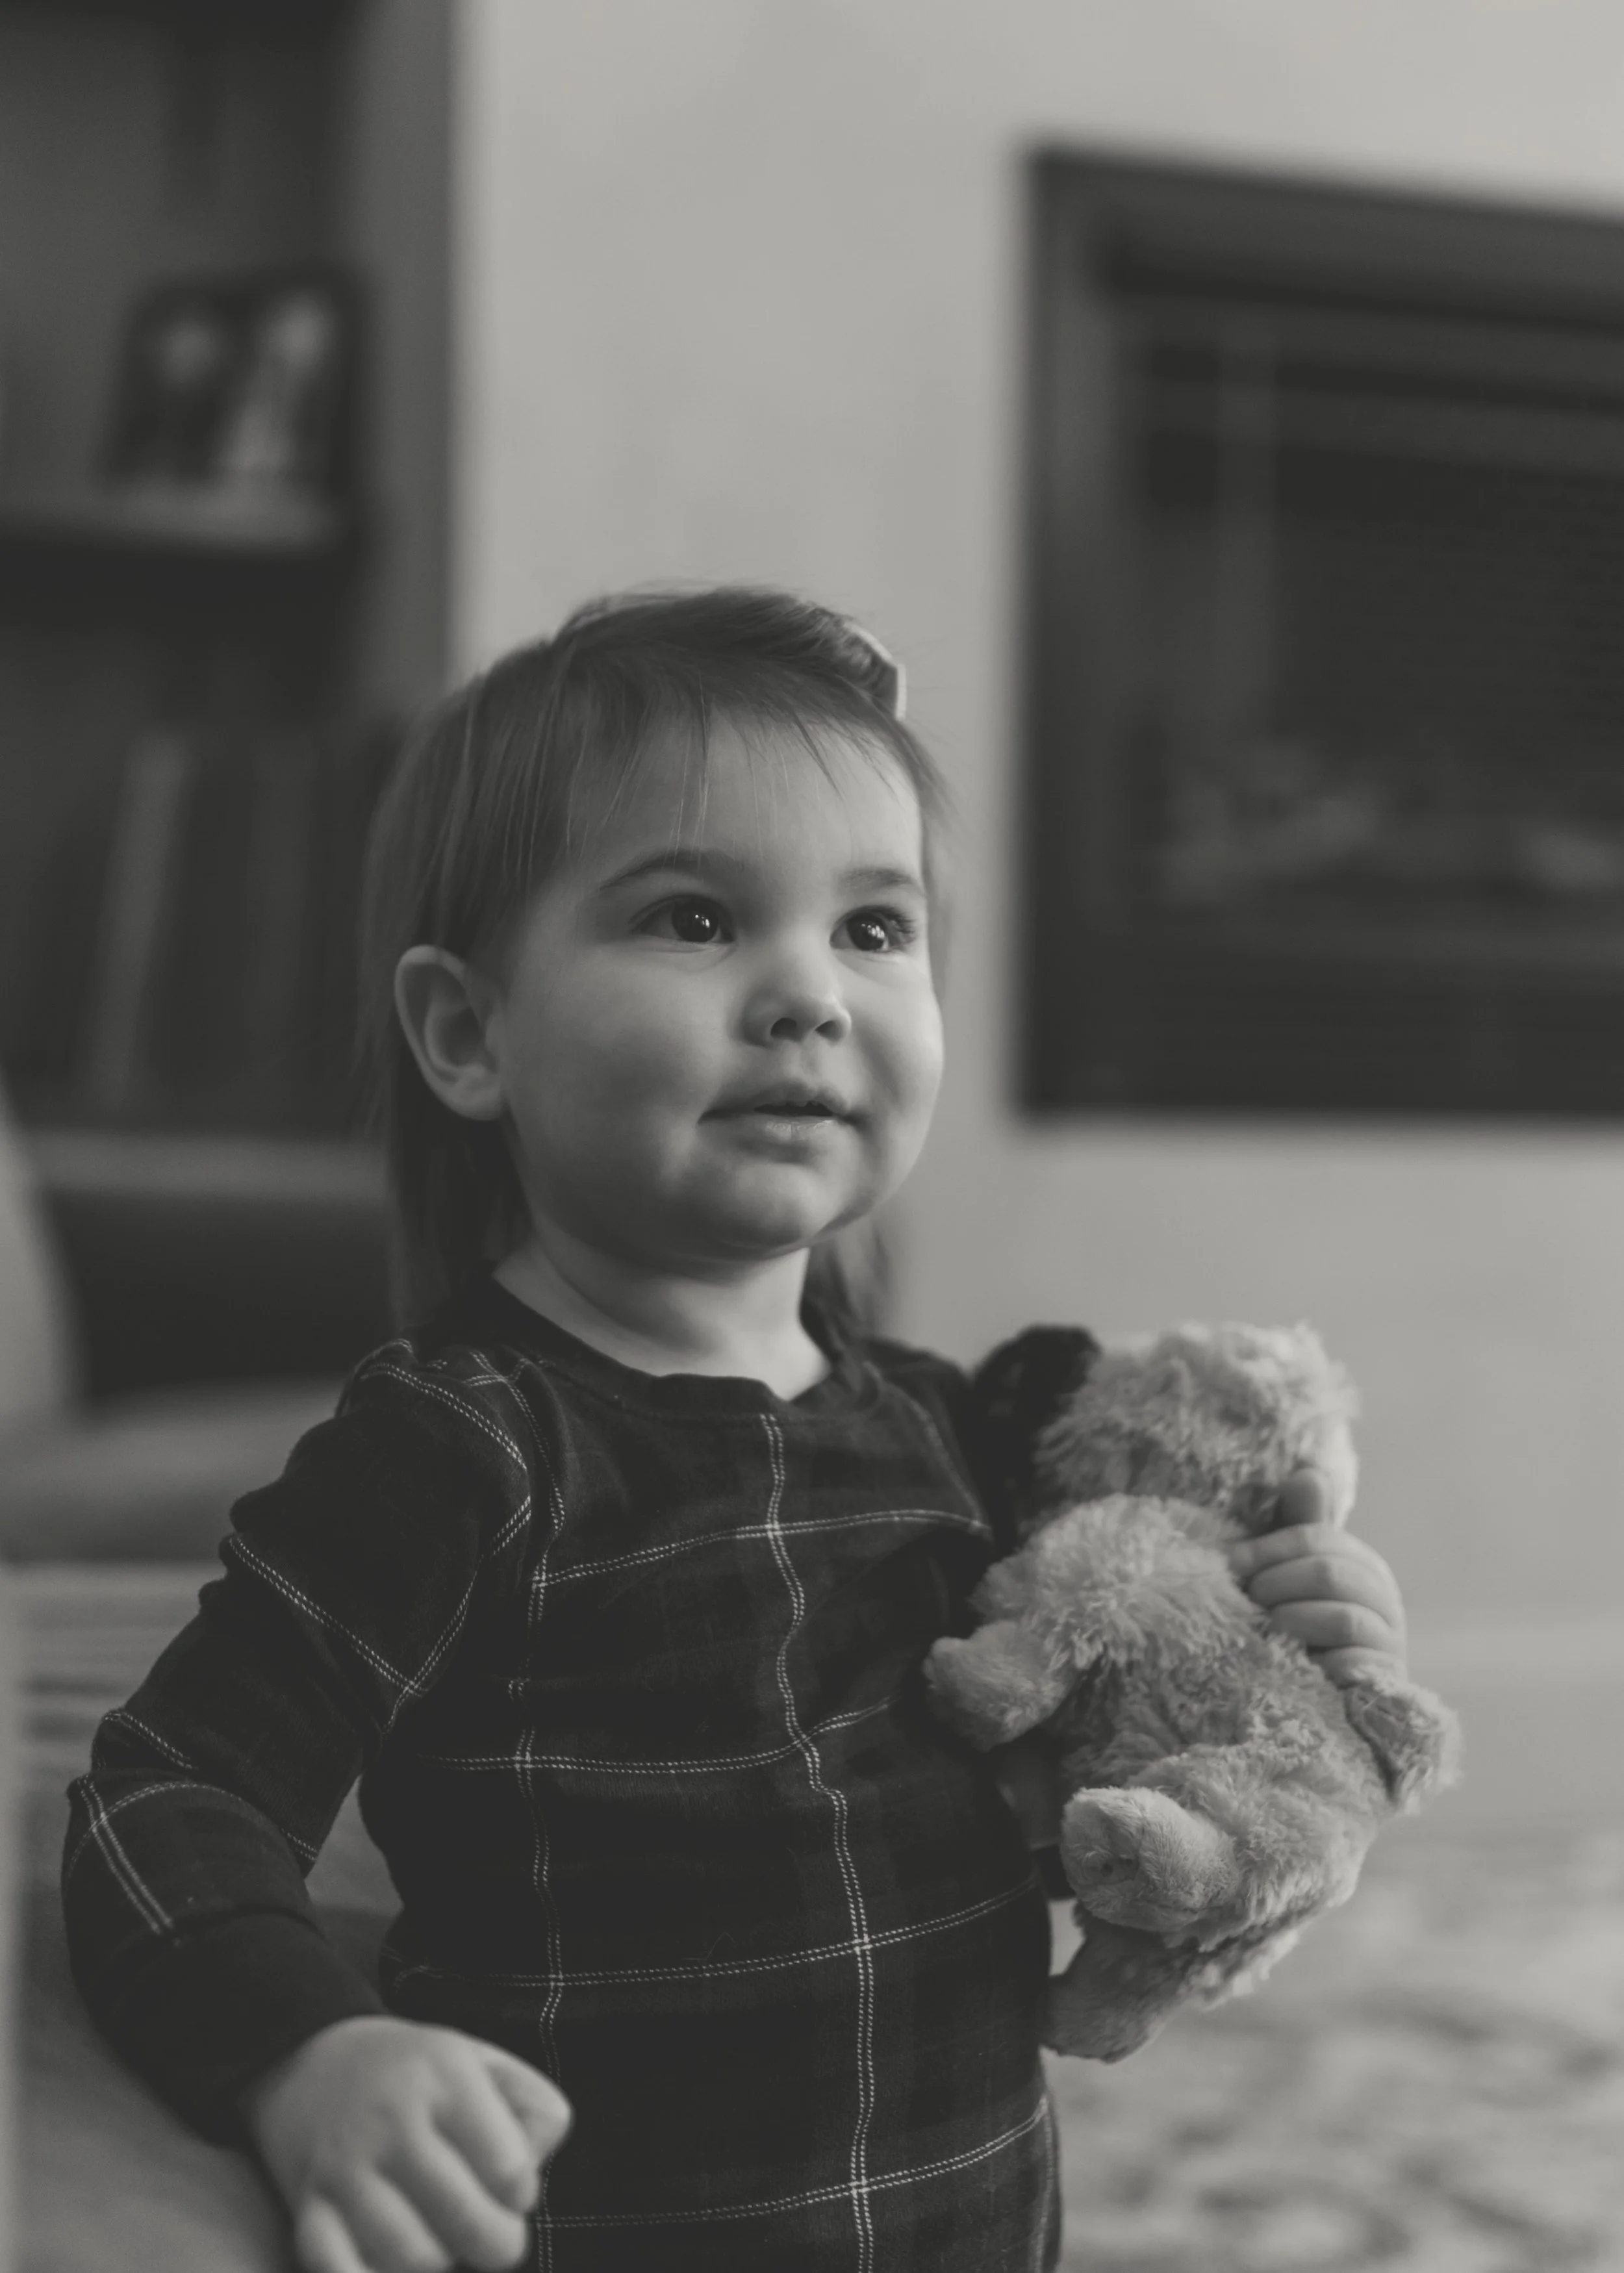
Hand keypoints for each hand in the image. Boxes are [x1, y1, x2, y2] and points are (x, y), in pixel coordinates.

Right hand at [241, 2014, 570, 2272]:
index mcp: (447, 2078)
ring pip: (412, 2257)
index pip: (509, 2170)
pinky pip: (338, 2271)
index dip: (522, 2193)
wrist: (314, 2057)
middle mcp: (394, 2121)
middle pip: (466, 2223)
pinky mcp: (308, 2206)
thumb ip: (535, 2112)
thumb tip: (531, 2175)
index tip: (511, 2185)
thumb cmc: (422, 2076)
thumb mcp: (487, 2064)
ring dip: (439, 2260)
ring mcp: (346, 2167)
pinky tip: (389, 2262)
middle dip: (496, 2244)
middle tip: (492, 2233)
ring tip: (440, 2234)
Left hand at [1227, 1468, 1408, 1687]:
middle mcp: (1384, 1598)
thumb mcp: (1292, 1574)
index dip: (1264, 1549)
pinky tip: (1292, 1662)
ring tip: (1265, 1630)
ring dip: (1291, 1620)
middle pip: (1328, 1572)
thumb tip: (1308, 1472)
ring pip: (1341, 1616)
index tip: (1227, 1565)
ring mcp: (1389, 1641)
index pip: (1314, 1538)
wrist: (1324, 1698)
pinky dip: (1317, 1661)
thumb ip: (1297, 1526)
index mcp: (1361, 1562)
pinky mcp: (1384, 1681)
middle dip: (1275, 1584)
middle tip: (1246, 1602)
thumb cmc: (1301, 1627)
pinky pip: (1353, 1663)